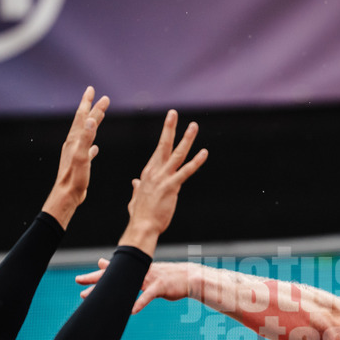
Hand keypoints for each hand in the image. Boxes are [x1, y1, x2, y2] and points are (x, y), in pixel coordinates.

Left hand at [42, 86, 110, 228]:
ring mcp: (75, 153)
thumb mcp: (81, 156)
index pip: (84, 117)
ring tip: (97, 116)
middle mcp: (73, 143)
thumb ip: (86, 138)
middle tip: (94, 94)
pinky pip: (86, 150)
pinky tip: (95, 148)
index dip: (92, 105)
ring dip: (91, 123)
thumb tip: (91, 120)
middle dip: (88, 107)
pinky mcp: (78, 164)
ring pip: (84, 133)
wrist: (66, 195)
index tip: (99, 94)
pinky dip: (91, 145)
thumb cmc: (74, 178)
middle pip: (82, 120)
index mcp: (75, 140)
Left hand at [76, 260, 193, 312]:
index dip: (97, 275)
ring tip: (96, 299)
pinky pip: (147, 296)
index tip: (80, 278)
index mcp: (137, 271)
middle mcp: (140, 273)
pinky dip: (139, 303)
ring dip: (110, 292)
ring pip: (126, 285)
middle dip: (95, 279)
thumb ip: (137, 274)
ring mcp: (149, 279)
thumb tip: (131, 273)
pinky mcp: (160, 287)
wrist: (189, 277)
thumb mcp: (151, 274)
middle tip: (78, 281)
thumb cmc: (169, 278)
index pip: (113, 272)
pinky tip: (131, 311)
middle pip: (113, 275)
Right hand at [118, 110, 207, 255]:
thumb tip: (135, 182)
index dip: (164, 138)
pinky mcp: (172, 187)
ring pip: (177, 154)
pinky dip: (196, 161)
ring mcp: (163, 178)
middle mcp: (154, 172)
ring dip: (186, 139)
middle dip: (169, 128)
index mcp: (147, 173)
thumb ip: (137, 188)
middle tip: (173, 113)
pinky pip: (186, 171)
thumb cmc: (140, 215)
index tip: (168, 125)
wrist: (141, 227)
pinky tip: (204, 152)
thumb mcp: (136, 198)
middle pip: (163, 145)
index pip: (157, 152)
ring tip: (193, 126)